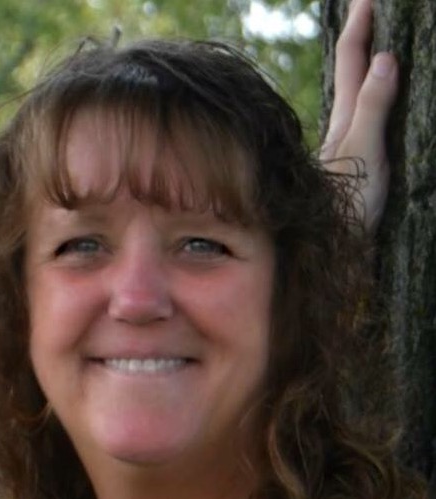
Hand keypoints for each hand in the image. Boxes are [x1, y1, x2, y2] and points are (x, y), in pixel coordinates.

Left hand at [321, 0, 397, 232]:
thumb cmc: (348, 204)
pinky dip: (374, 97)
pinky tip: (376, 103)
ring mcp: (349, 145)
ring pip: (357, 94)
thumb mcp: (364, 150)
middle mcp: (343, 126)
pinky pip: (367, 117)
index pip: (350, 57)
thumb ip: (373, 107)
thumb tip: (386, 58)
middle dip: (362, 36)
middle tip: (371, 8)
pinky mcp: (358, 164)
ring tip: (376, 45)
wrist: (338, 248)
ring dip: (366, 66)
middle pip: (351, 70)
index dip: (360, 24)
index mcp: (345, 116)